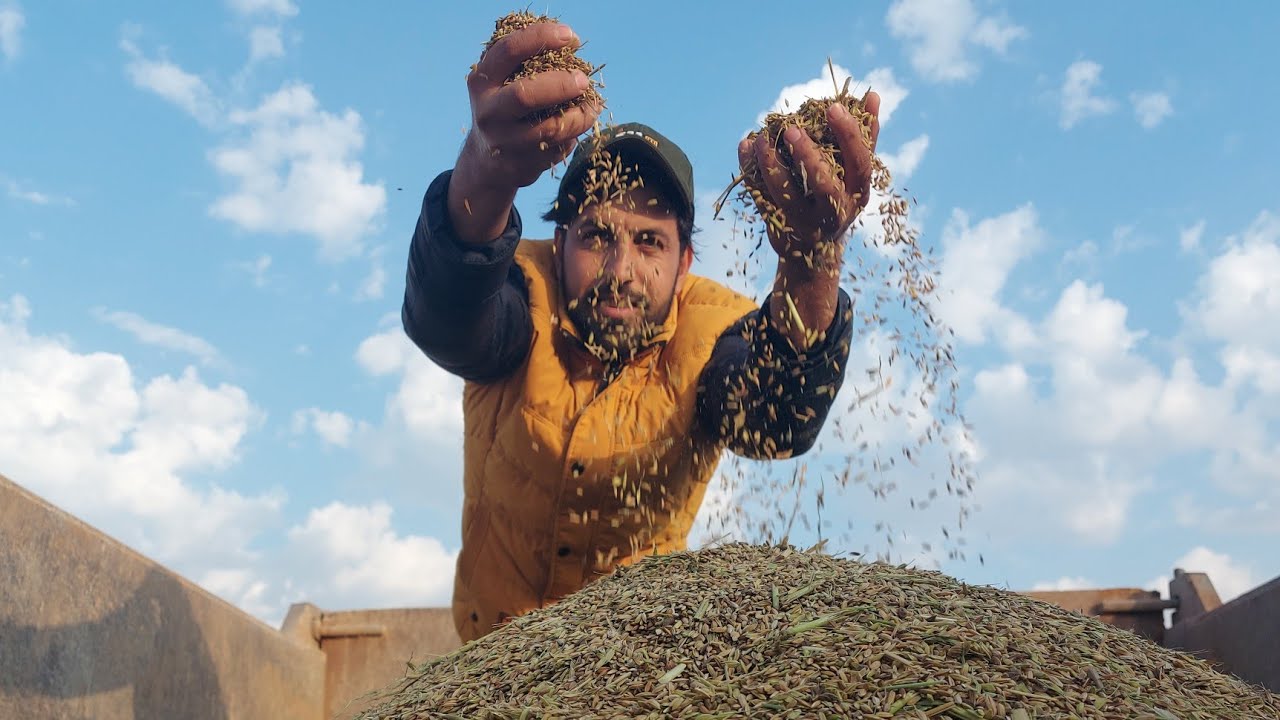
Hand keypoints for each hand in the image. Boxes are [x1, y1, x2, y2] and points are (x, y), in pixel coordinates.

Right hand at [460, 21, 602, 188]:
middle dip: (561, 84)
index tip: (570, 36)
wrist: (487, 162)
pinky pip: (559, 147)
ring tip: (591, 106)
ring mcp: (505, 142)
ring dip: (579, 115)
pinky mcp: (523, 164)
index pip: (509, 51)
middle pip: (525, 95)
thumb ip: (524, 61)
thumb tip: (571, 42)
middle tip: (583, 80)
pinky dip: (576, 134)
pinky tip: (580, 124)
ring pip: (551, 127)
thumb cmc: (504, 108)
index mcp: (482, 81)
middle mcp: (488, 112)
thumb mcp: (501, 82)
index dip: (542, 37)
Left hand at [738, 92, 881, 265]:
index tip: (832, 107)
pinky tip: (744, 146)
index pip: (859, 162)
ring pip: (786, 194)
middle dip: (806, 156)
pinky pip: (761, 198)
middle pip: (823, 185)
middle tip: (789, 129)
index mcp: (857, 192)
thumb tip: (873, 95)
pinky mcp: (779, 228)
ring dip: (770, 163)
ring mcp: (805, 223)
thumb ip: (864, 137)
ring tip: (760, 136)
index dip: (848, 135)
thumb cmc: (837, 197)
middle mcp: (834, 211)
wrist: (816, 250)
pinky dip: (750, 172)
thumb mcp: (853, 173)